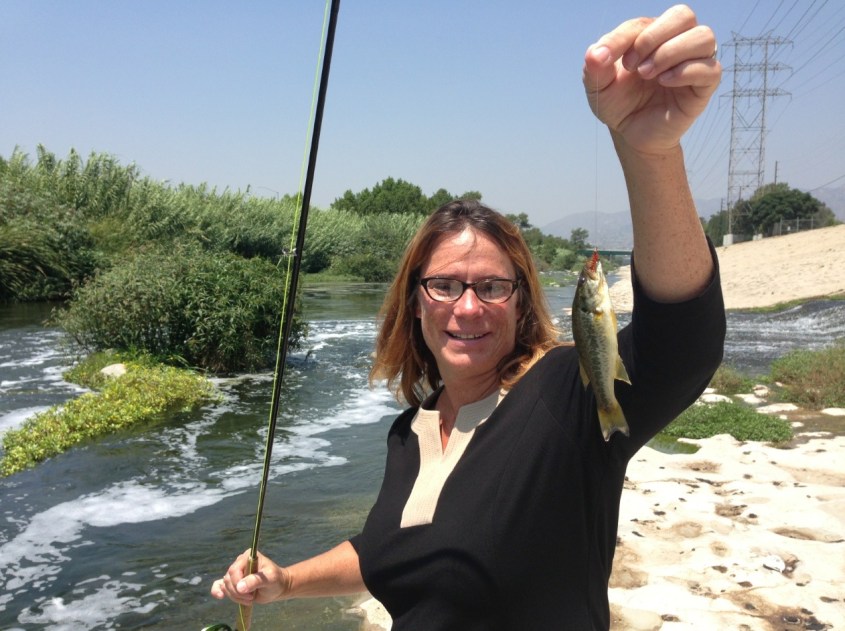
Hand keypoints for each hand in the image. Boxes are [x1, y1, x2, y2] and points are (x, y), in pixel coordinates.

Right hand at [210, 549, 290, 605]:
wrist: (278, 587)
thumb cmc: (276, 580)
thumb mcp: (270, 579)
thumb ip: (255, 581)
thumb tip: (240, 587)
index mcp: (248, 557)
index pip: (234, 570)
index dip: (238, 584)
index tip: (250, 594)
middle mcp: (240, 563)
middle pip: (229, 579)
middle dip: (238, 592)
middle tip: (251, 598)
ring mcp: (236, 573)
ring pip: (225, 586)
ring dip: (235, 596)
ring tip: (250, 599)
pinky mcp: (233, 583)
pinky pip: (219, 585)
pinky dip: (217, 591)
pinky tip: (220, 596)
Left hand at [583, 4, 720, 153]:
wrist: (631, 135)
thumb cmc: (620, 104)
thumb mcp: (598, 86)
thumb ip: (593, 67)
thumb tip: (596, 53)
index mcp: (652, 36)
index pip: (645, 22)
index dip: (624, 38)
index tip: (606, 59)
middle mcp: (677, 43)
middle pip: (683, 15)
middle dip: (653, 38)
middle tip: (633, 66)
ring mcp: (694, 63)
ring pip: (704, 37)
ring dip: (671, 52)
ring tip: (648, 74)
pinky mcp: (704, 86)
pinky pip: (711, 68)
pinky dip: (686, 71)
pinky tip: (664, 82)